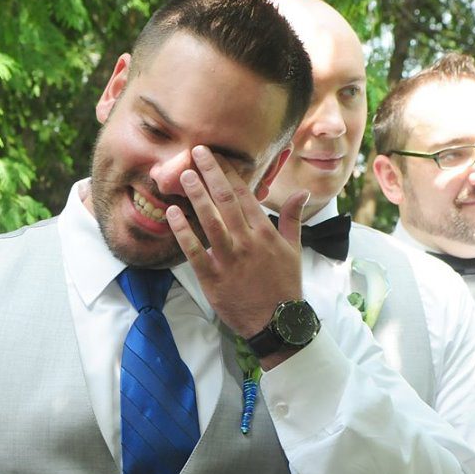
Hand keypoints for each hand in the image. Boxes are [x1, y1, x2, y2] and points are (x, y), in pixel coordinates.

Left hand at [167, 146, 306, 355]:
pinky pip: (195, 250)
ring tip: (184, 175)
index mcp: (265, 232)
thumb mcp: (294, 249)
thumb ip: (293, 218)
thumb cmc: (284, 285)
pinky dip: (183, 231)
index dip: (229, 173)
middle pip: (226, 200)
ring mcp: (229, 259)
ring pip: (210, 220)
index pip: (245, 195)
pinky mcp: (213, 277)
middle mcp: (247, 241)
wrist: (277, 321)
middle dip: (211, 173)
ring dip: (196, 195)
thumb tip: (302, 193)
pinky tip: (172, 213)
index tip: (216, 155)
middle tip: (197, 151)